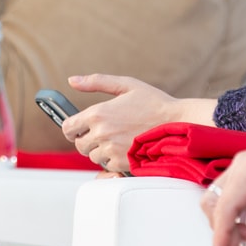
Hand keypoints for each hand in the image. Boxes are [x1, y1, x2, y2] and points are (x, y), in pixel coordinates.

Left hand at [63, 75, 215, 172]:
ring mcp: (111, 150)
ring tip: (117, 140)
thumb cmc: (154, 102)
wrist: (177, 122)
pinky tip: (125, 148)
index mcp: (98, 113)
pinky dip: (113, 160)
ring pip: (93, 156)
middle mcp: (102, 133)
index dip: (71, 129)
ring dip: (101, 151)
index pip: (68, 128)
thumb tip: (72, 80)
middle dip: (88, 140)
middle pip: (79, 145)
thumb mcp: (125, 84)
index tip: (77, 129)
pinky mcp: (122, 163)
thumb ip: (96, 82)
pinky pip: (108, 166)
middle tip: (103, 133)